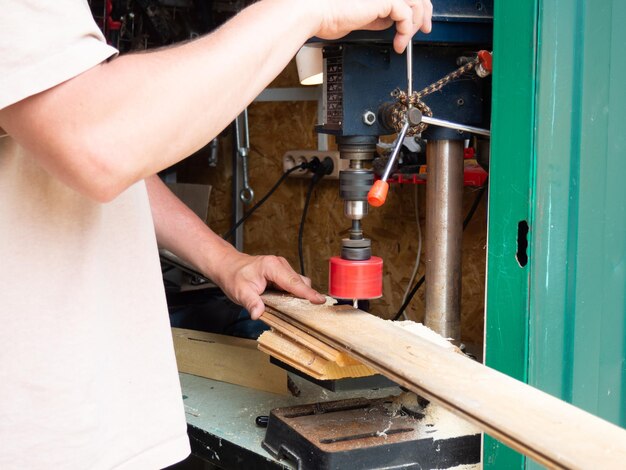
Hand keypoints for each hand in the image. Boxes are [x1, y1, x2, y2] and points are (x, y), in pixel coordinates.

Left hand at [209, 252, 325, 319]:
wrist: (228, 266)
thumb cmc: (234, 276)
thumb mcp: (240, 292)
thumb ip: (251, 302)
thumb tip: (258, 314)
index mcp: (272, 266)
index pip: (293, 282)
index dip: (307, 293)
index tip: (319, 300)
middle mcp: (280, 265)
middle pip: (300, 282)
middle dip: (306, 296)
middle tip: (310, 312)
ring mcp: (282, 269)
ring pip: (299, 283)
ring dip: (300, 295)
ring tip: (299, 309)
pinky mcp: (282, 274)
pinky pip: (294, 284)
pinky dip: (295, 293)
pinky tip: (291, 303)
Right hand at [314, 0, 432, 52]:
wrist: (317, 13)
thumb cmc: (329, 15)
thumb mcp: (361, 17)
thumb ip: (378, 16)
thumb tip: (391, 23)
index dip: (419, 6)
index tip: (421, 23)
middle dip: (425, 14)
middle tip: (424, 30)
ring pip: (416, 3)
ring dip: (414, 25)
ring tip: (404, 42)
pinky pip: (407, 15)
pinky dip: (406, 32)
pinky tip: (399, 43)